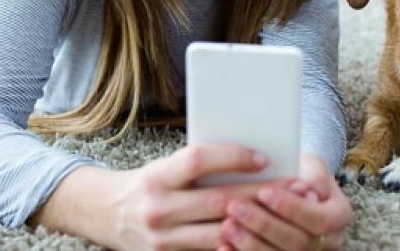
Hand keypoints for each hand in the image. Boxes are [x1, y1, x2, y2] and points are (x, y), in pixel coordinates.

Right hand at [107, 143, 273, 250]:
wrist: (105, 215)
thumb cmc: (147, 184)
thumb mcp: (165, 168)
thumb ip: (198, 167)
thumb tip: (251, 159)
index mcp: (158, 177)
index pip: (198, 160)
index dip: (233, 157)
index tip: (264, 157)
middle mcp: (158, 208)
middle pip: (219, 200)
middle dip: (261, 194)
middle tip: (294, 187)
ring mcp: (163, 240)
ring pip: (221, 233)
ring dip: (258, 224)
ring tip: (287, 214)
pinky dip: (238, 245)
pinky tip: (262, 239)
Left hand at [219, 153, 352, 250]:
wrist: (297, 189)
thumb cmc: (302, 173)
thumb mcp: (311, 165)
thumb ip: (311, 174)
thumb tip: (304, 187)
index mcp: (340, 216)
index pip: (320, 219)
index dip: (291, 208)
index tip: (264, 191)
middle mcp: (329, 243)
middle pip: (298, 242)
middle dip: (264, 225)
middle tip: (236, 207)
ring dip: (250, 244)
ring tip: (227, 225)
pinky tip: (223, 246)